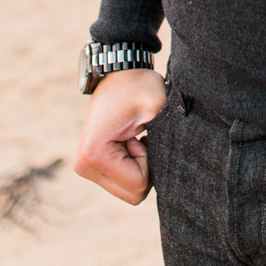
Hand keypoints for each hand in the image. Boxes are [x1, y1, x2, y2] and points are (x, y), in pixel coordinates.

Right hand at [73, 68, 167, 204]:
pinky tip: (130, 140)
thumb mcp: (157, 108)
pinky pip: (123, 181)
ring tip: (134, 136)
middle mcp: (84, 166)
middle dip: (145, 166)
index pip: (138, 185)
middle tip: (139, 136)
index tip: (141, 133)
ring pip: (129, 190)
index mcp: (94, 156)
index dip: (149, 159)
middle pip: (132, 194)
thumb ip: (167, 139)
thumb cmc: (139, 86)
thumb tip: (181, 168)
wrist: (120, 71)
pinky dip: (133, 164)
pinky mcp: (91, 166)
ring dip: (140, 165)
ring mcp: (85, 167)